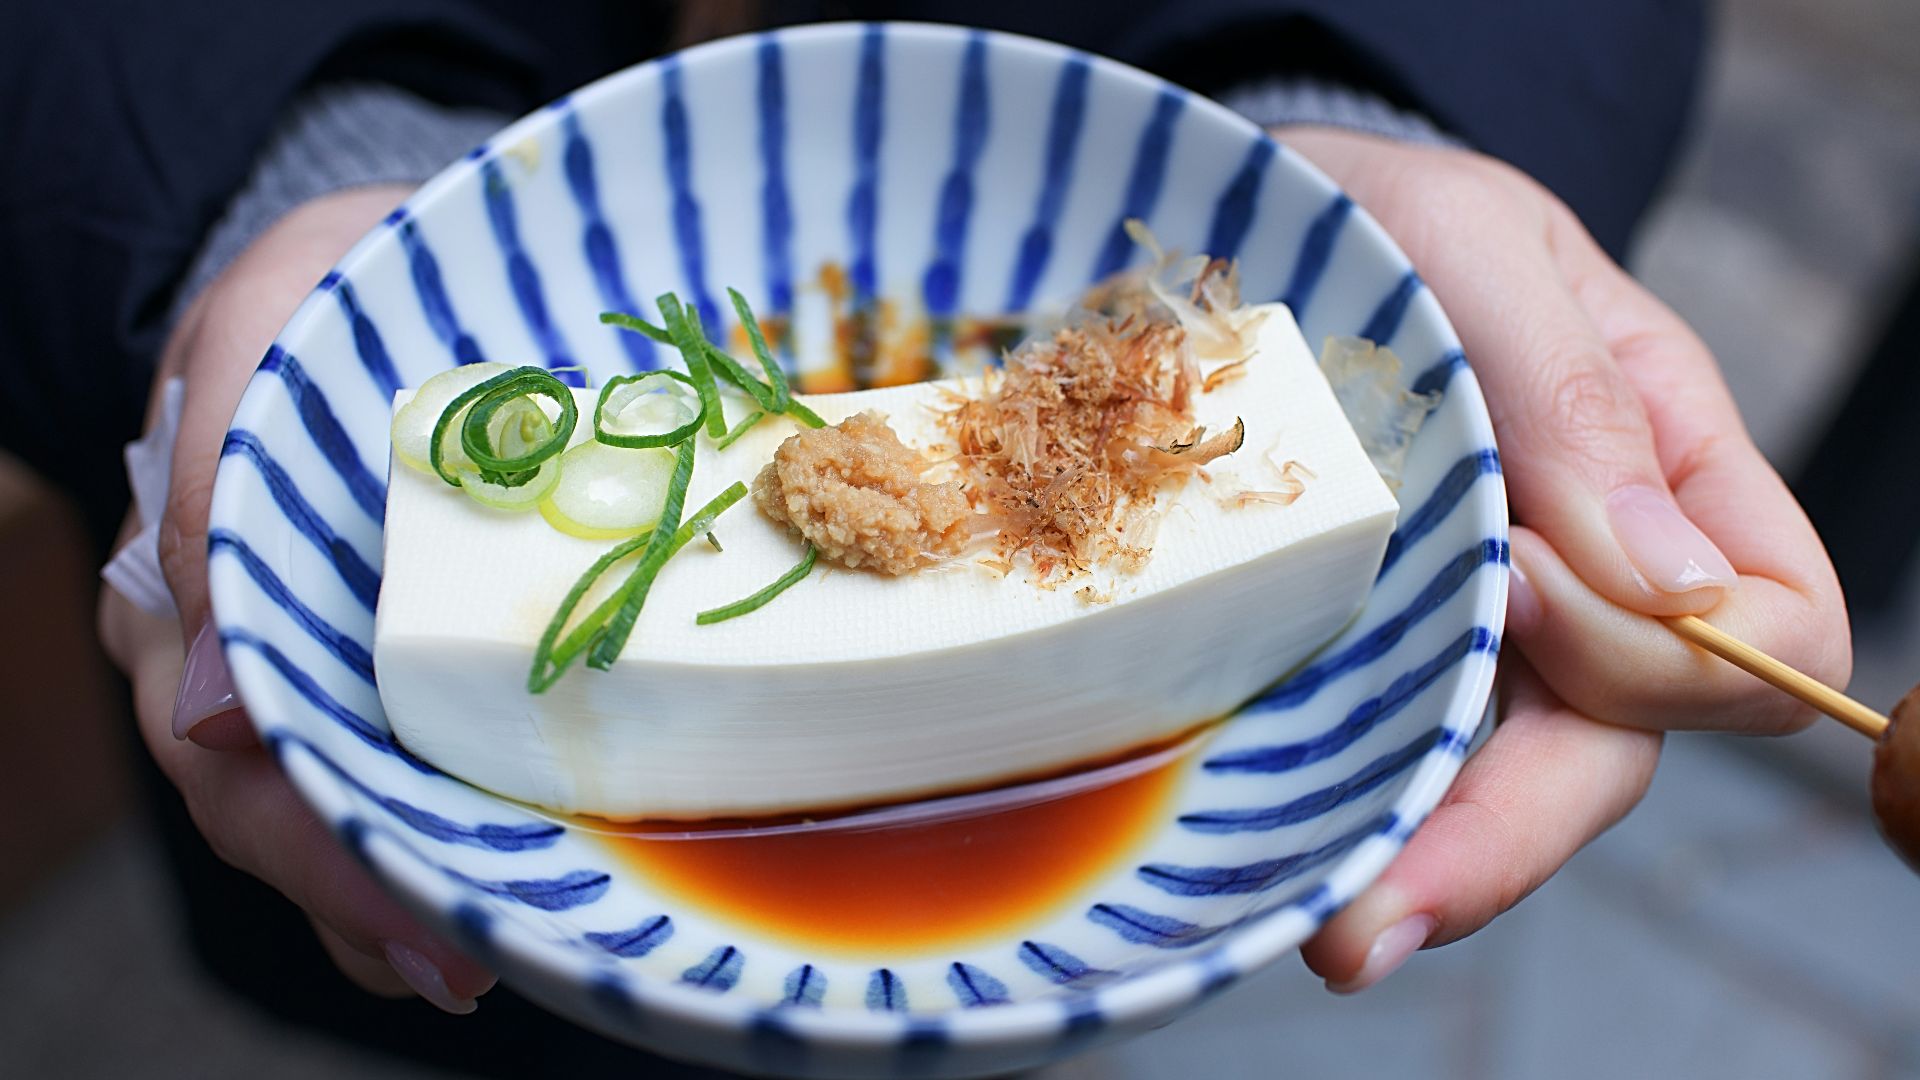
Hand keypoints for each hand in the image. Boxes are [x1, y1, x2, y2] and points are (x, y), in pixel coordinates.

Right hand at [97, 185, 498, 1013]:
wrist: (379, 266)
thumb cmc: (322, 284)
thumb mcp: (261, 327)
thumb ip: (216, 480)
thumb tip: (213, 712)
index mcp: (191, 574)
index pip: (227, 746)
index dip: (309, 841)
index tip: (403, 907)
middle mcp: (232, 634)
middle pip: (277, 801)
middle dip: (365, 892)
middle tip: (463, 966)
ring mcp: (305, 643)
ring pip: (330, 795)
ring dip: (399, 883)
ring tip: (480, 957)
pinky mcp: (383, 637)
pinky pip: (392, 748)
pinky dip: (432, 820)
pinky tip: (486, 880)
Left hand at [1274, 126, 1849, 989]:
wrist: (1268, 226)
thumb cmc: (1396, 219)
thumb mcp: (1483, 257)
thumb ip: (1581, 402)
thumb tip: (1670, 582)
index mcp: (1670, 475)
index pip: (1770, 633)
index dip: (1662, 650)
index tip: (1519, 581)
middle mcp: (1590, 577)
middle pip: (1618, 749)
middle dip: (1514, 836)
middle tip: (1386, 909)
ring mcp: (1480, 624)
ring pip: (1502, 783)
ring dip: (1430, 865)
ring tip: (1336, 927)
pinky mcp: (1370, 645)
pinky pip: (1394, 754)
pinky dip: (1357, 814)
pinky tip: (1292, 859)